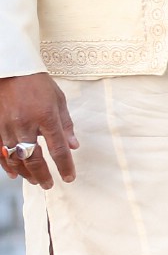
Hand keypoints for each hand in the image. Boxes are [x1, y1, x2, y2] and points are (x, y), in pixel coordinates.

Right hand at [0, 73, 77, 187]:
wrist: (11, 69)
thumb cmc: (37, 83)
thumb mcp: (58, 100)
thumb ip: (66, 124)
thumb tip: (74, 146)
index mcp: (45, 117)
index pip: (58, 149)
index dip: (65, 166)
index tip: (69, 177)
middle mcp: (25, 124)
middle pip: (34, 159)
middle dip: (43, 175)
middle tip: (49, 185)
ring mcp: (7, 126)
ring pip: (16, 158)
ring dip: (26, 173)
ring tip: (35, 181)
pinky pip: (0, 151)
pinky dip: (7, 165)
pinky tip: (14, 174)